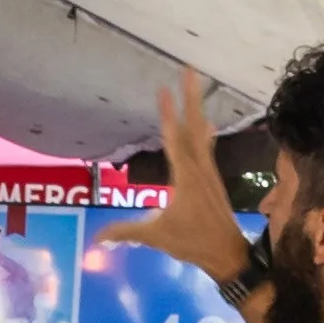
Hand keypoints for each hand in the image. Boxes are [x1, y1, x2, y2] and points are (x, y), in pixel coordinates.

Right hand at [106, 69, 244, 282]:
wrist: (228, 253)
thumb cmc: (192, 243)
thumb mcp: (156, 237)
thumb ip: (125, 233)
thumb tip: (95, 238)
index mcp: (185, 177)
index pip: (174, 139)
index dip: (168, 113)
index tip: (163, 88)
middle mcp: (199, 167)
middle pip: (193, 125)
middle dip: (190, 96)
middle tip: (189, 69)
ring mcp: (208, 171)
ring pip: (201, 132)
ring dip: (197, 107)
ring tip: (196, 85)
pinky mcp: (212, 178)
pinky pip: (205, 147)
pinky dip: (203, 131)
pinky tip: (205, 123)